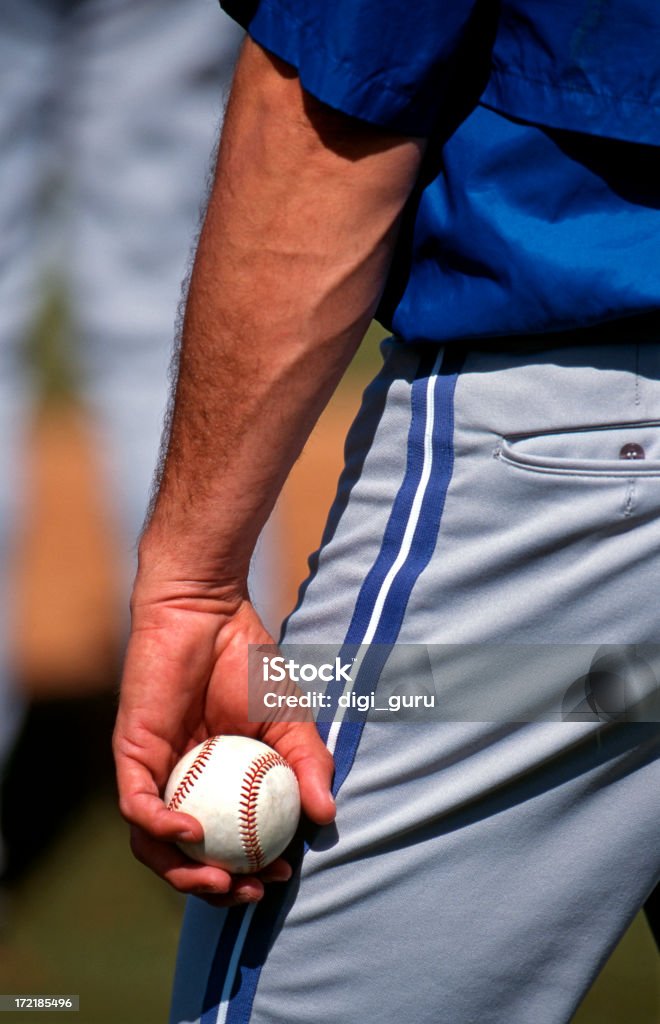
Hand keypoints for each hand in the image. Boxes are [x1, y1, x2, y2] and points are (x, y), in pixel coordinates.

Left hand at [113, 572, 335, 906]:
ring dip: (181, 873)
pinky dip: (160, 827)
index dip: (248, 872)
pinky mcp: (131, 753)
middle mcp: (181, 786)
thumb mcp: (291, 723)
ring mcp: (154, 772)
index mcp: (218, 786)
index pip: (225, 845)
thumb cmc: (249, 664)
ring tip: (220, 882)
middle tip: (248, 893)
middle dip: (213, 888)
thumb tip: (327, 815)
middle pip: (185, 857)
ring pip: (153, 844)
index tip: (280, 874)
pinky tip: (192, 833)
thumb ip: (308, 766)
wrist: (209, 614)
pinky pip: (137, 804)